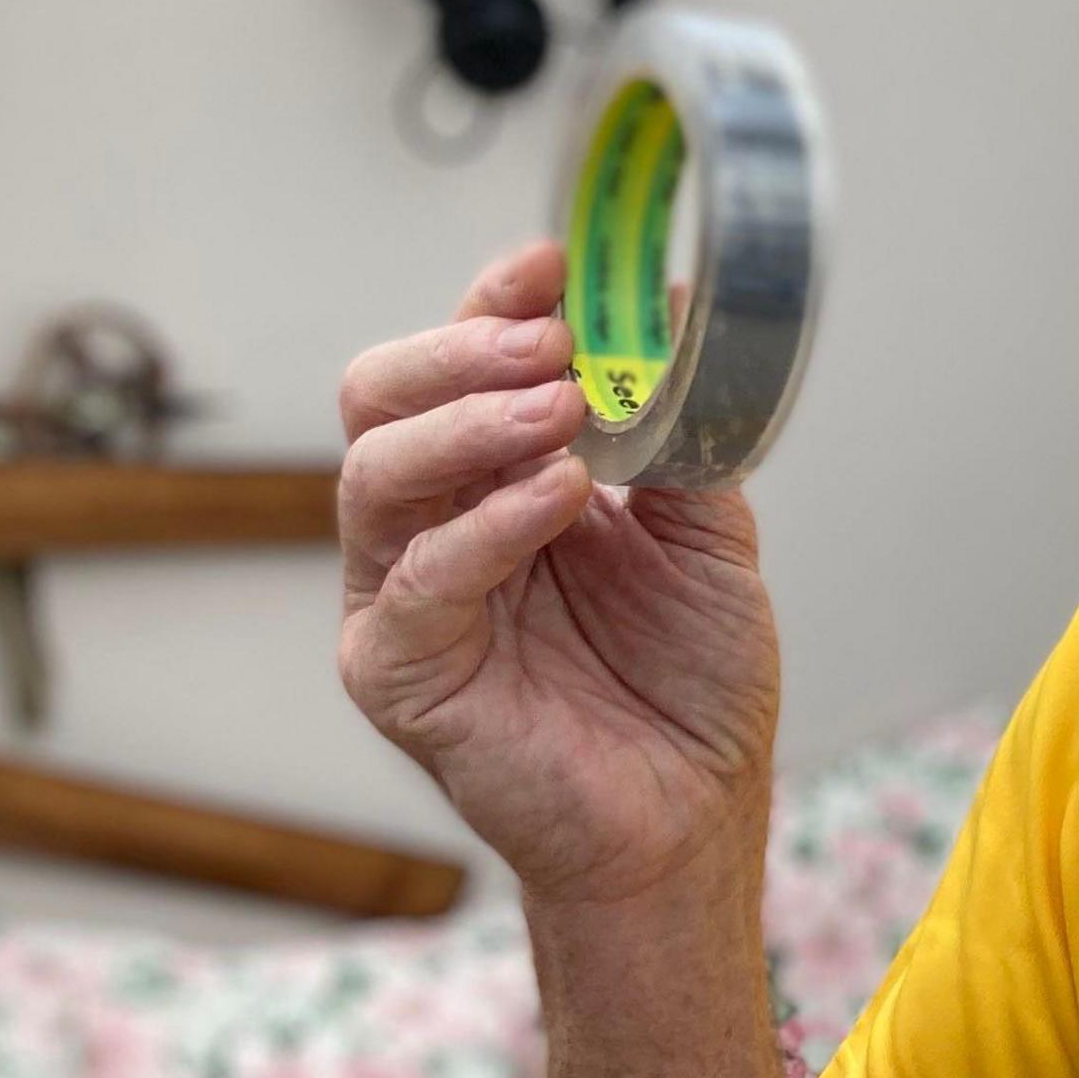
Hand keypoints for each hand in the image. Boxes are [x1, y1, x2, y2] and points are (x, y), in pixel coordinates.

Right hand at [336, 242, 780, 908]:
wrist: (692, 816)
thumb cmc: (691, 684)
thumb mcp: (705, 533)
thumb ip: (679, 433)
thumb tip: (678, 309)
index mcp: (493, 478)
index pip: (456, 364)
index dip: (494, 303)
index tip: (557, 261)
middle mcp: (430, 525)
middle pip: (380, 398)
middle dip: (461, 351)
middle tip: (551, 343)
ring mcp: (400, 596)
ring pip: (373, 473)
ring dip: (469, 424)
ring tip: (563, 410)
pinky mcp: (397, 672)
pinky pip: (414, 582)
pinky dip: (486, 526)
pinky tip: (562, 496)